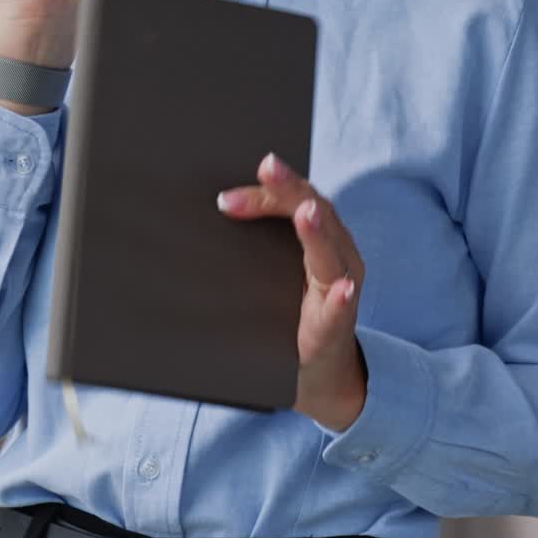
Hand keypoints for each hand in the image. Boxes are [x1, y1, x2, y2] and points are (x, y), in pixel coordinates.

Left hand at [216, 153, 366, 431]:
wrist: (318, 371)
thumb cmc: (286, 315)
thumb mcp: (265, 275)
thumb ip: (249, 245)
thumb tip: (195, 218)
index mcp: (316, 237)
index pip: (295, 199)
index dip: (267, 189)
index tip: (228, 192)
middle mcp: (336, 254)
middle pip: (316, 211)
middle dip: (290, 189)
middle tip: (269, 167)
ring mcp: (341, 288)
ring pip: (332, 254)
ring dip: (318, 232)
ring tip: (305, 213)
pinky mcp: (338, 326)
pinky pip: (342, 309)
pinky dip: (343, 298)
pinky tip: (342, 289)